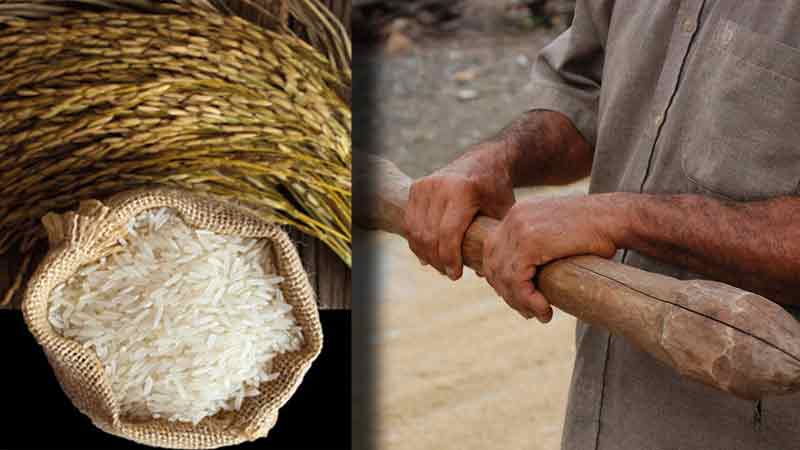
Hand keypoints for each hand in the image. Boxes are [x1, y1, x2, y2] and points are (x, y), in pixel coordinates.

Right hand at [403, 143, 514, 279]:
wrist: (484, 161)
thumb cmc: (496, 191)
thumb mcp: (503, 213)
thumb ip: (494, 240)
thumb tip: (483, 273)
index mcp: (463, 190)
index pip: (448, 233)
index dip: (450, 258)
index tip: (456, 275)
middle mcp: (440, 185)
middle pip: (430, 234)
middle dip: (438, 260)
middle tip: (449, 274)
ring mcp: (425, 185)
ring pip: (416, 230)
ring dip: (426, 253)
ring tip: (440, 266)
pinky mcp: (416, 188)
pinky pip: (410, 222)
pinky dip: (416, 241)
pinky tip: (427, 254)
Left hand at [482, 194, 624, 320]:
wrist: (618, 218)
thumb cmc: (598, 231)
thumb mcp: (558, 235)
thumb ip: (538, 248)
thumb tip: (526, 277)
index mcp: (519, 213)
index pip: (493, 250)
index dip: (500, 277)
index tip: (517, 296)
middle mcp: (514, 217)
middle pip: (492, 263)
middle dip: (506, 292)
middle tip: (527, 310)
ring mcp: (520, 227)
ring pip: (503, 275)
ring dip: (517, 300)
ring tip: (538, 313)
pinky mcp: (531, 241)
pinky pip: (517, 279)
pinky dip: (527, 299)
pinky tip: (544, 310)